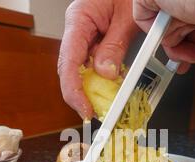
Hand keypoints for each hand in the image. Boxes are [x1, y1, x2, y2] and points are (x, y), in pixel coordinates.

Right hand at [58, 0, 138, 119]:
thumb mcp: (127, 17)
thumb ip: (115, 45)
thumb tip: (105, 73)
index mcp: (78, 18)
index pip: (68, 61)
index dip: (73, 90)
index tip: (84, 108)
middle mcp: (78, 30)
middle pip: (70, 70)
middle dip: (80, 94)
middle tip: (94, 112)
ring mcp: (85, 36)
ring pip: (81, 70)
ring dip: (91, 89)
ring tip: (104, 104)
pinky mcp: (95, 42)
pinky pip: (93, 65)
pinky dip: (101, 80)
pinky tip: (110, 88)